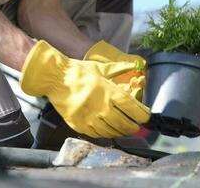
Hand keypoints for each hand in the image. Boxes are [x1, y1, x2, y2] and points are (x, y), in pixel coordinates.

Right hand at [20, 41, 149, 137]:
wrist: (54, 78)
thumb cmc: (78, 72)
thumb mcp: (100, 68)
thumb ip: (119, 68)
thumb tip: (135, 64)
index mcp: (108, 91)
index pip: (132, 108)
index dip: (142, 115)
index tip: (145, 117)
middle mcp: (100, 107)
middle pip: (124, 124)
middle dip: (133, 127)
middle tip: (136, 126)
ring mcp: (89, 118)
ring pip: (111, 132)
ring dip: (120, 132)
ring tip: (124, 129)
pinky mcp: (79, 125)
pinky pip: (97, 134)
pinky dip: (105, 133)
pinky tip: (108, 130)